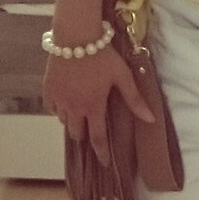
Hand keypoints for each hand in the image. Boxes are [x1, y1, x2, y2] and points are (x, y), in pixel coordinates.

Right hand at [43, 46, 154, 168]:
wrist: (76, 35)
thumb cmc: (102, 55)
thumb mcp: (122, 76)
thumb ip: (134, 99)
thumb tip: (150, 120)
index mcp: (93, 107)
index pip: (97, 139)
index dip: (101, 153)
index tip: (104, 163)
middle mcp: (74, 108)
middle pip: (77, 133)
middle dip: (84, 134)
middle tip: (90, 128)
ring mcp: (59, 99)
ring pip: (63, 121)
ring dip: (72, 120)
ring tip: (79, 112)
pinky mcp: (48, 89)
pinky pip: (52, 108)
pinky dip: (59, 109)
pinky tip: (65, 101)